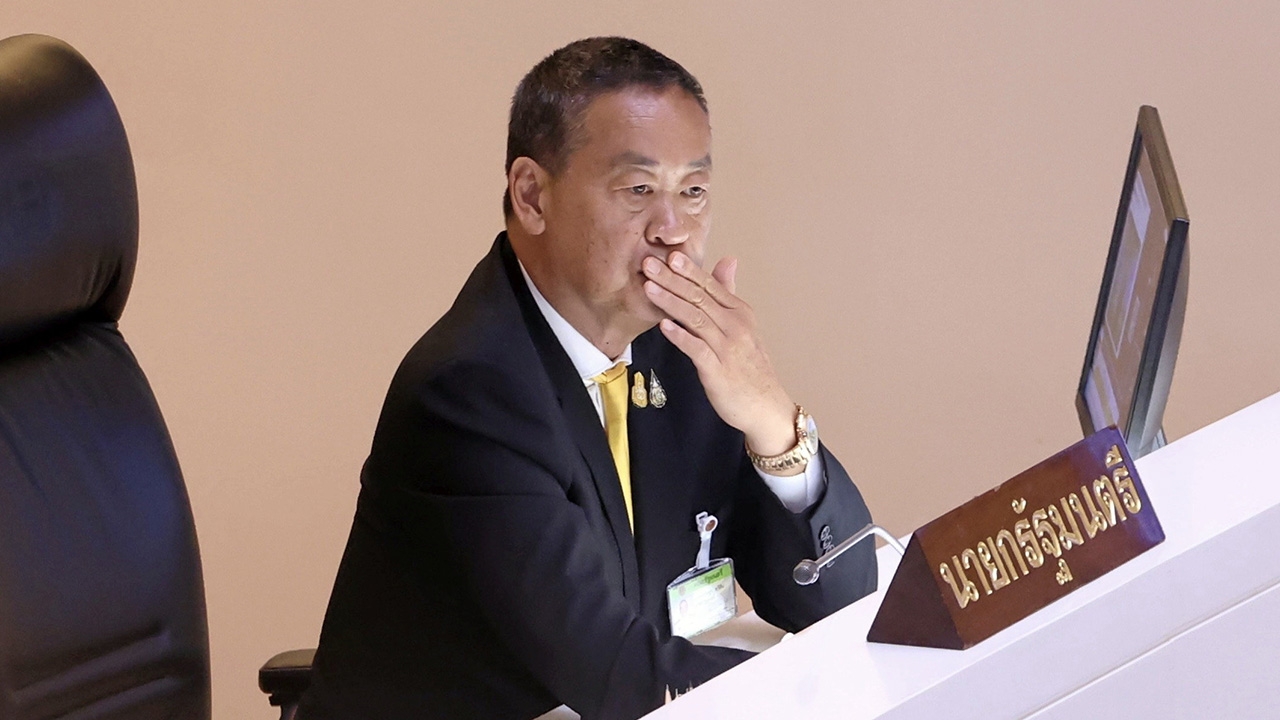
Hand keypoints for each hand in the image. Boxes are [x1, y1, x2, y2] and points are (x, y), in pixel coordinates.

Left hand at [642, 251, 798, 461]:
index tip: (668, 255)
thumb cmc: (749, 366)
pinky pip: (697, 349)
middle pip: (700, 298)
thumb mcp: (742, 325)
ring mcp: (727, 348)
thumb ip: (728, 294)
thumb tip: (727, 260)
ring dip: (670, 302)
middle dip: (672, 279)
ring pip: (696, 318)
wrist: (765, 406)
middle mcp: (735, 326)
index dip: (689, 270)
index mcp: (740, 312)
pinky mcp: (718, 370)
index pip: (710, 285)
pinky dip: (680, 336)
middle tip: (648, 264)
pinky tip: (663, 326)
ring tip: (649, 288)